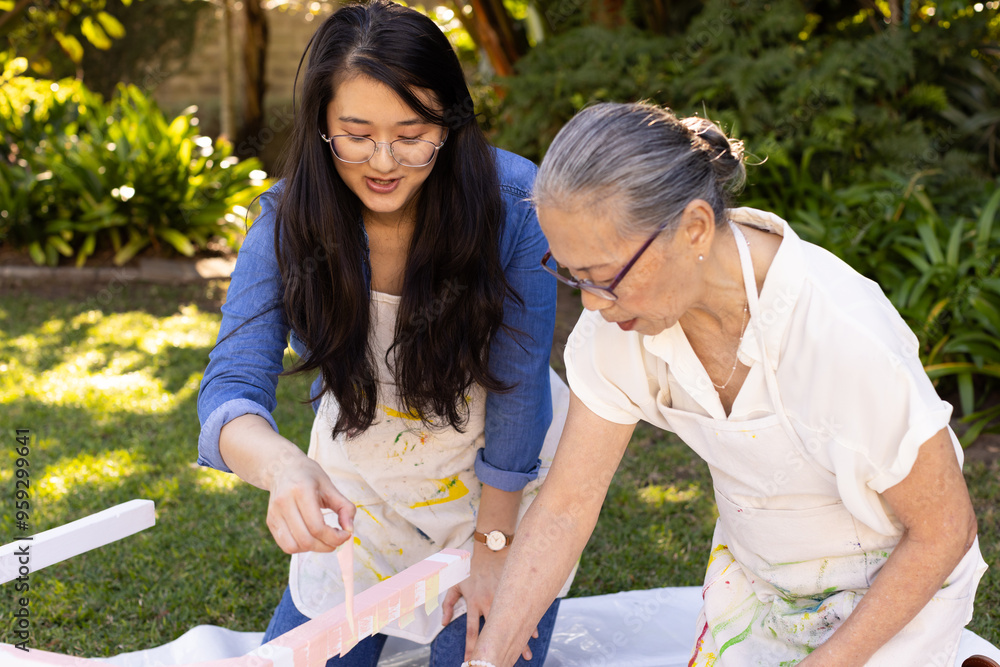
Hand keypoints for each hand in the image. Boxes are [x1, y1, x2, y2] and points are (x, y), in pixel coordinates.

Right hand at [265, 452, 354, 553]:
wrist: (282, 467)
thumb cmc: (309, 476)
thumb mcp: (330, 486)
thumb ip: (344, 507)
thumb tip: (350, 530)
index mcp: (301, 490)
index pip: (317, 526)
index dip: (334, 537)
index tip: (345, 535)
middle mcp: (284, 502)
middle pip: (306, 539)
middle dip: (326, 546)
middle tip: (337, 540)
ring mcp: (274, 513)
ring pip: (294, 546)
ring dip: (313, 549)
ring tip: (324, 539)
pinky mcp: (270, 521)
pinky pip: (286, 545)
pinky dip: (301, 547)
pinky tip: (311, 537)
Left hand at [441, 544, 537, 661]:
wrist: (491, 550)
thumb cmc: (471, 569)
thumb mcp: (455, 584)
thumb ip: (448, 605)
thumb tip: (443, 623)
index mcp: (475, 603)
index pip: (473, 632)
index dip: (471, 648)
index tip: (471, 661)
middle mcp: (490, 603)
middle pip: (495, 632)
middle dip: (498, 650)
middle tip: (502, 664)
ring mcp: (504, 598)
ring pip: (512, 623)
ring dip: (520, 640)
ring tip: (526, 656)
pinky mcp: (514, 592)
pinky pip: (522, 611)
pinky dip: (529, 623)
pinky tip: (533, 635)